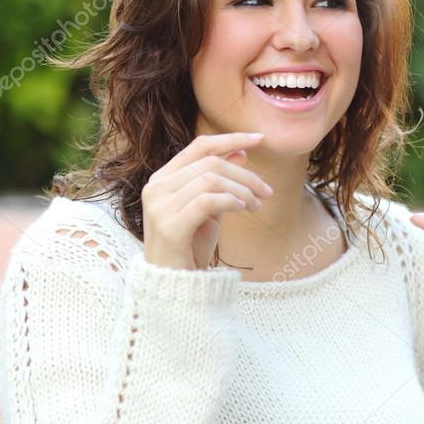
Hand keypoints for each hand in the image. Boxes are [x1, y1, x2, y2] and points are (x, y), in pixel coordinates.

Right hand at [141, 132, 273, 270]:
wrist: (175, 285)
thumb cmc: (191, 246)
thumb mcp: (211, 208)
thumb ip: (221, 180)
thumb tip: (241, 152)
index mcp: (164, 178)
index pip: (200, 146)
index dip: (231, 139)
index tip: (260, 138)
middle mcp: (156, 187)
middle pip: (211, 163)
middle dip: (246, 175)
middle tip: (267, 192)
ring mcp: (159, 206)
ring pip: (211, 179)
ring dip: (242, 191)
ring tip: (256, 206)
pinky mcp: (169, 226)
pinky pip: (206, 201)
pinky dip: (230, 201)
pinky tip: (242, 209)